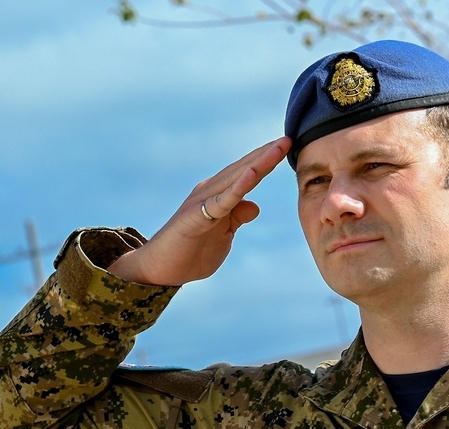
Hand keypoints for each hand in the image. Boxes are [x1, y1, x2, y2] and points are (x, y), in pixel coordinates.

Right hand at [109, 136, 290, 285]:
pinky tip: (251, 174)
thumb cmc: (190, 252)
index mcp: (218, 195)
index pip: (247, 174)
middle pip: (244, 169)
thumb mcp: (223, 235)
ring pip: (236, 179)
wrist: (160, 269)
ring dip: (258, 163)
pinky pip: (222, 201)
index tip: (287, 146)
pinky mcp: (196, 215)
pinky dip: (237, 187)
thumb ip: (237, 218)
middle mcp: (210, 192)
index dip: (267, 161)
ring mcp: (203, 201)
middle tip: (288, 138)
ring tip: (276, 148)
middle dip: (267, 154)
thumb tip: (256, 205)